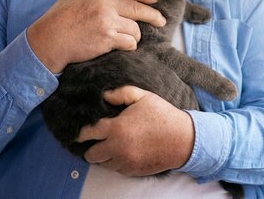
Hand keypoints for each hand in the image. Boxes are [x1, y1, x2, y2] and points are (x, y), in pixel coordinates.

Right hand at [27, 0, 165, 72]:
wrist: (48, 40)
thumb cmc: (57, 20)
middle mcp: (105, 6)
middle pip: (138, 9)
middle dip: (153, 15)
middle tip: (161, 21)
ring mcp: (107, 23)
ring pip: (135, 29)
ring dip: (135, 36)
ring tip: (129, 39)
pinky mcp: (107, 40)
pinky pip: (128, 43)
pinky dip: (129, 46)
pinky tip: (125, 47)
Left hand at [78, 86, 194, 176]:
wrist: (183, 139)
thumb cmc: (163, 115)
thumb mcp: (143, 96)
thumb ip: (121, 93)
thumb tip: (104, 95)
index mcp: (117, 128)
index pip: (89, 133)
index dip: (82, 133)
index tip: (80, 132)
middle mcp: (117, 147)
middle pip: (91, 155)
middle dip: (90, 148)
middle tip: (97, 141)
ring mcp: (125, 161)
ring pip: (103, 164)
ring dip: (105, 156)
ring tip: (112, 146)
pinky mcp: (133, 171)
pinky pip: (117, 169)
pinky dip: (117, 162)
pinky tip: (125, 152)